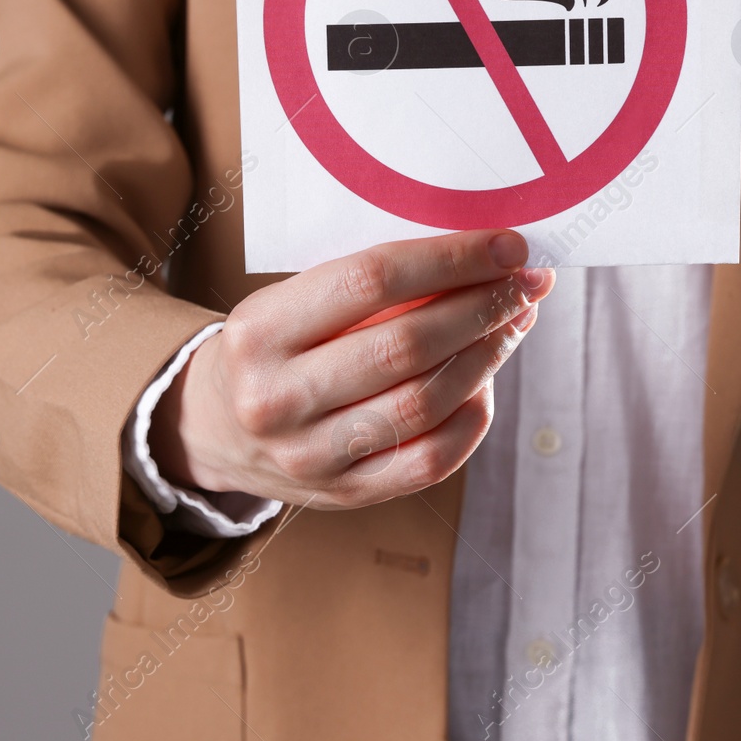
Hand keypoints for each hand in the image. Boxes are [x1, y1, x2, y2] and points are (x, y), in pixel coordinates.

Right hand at [149, 229, 553, 510]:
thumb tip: (481, 258)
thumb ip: (370, 284)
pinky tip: (486, 384)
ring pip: (425, 403)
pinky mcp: (342, 495)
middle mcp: (278, 398)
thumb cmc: (272, 346)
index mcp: (260, 330)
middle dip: (483, 307)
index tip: (508, 246)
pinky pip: (428, 461)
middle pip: (407, 345)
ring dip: (487, 356)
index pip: (373, 279)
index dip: (452, 259)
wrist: (213, 427)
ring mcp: (309, 455)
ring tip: (514, 324)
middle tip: (528, 284)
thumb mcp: (290, 300)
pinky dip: (471, 419)